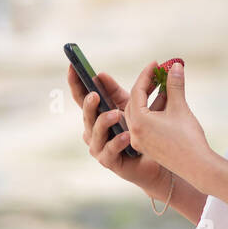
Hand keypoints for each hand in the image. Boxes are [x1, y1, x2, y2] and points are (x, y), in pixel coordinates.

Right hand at [68, 65, 166, 191]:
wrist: (155, 158)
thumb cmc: (139, 129)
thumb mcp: (129, 105)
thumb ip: (115, 91)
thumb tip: (100, 74)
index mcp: (96, 114)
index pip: (82, 97)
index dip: (75, 83)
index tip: (72, 67)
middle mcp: (93, 131)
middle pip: (86, 115)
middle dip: (89, 104)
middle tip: (95, 95)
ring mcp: (98, 147)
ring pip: (95, 133)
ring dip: (104, 122)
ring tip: (115, 114)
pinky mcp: (109, 161)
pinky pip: (110, 151)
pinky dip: (117, 142)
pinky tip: (126, 136)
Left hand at [124, 60, 211, 180]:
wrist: (196, 166)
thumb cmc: (188, 137)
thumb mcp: (180, 107)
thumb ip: (175, 85)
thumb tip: (175, 65)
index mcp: (139, 121)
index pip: (137, 91)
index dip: (146, 75)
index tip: (156, 64)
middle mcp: (134, 132)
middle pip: (134, 102)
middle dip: (145, 86)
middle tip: (157, 74)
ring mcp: (139, 141)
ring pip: (138, 114)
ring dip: (148, 99)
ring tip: (162, 87)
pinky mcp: (147, 147)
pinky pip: (143, 124)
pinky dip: (151, 112)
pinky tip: (165, 105)